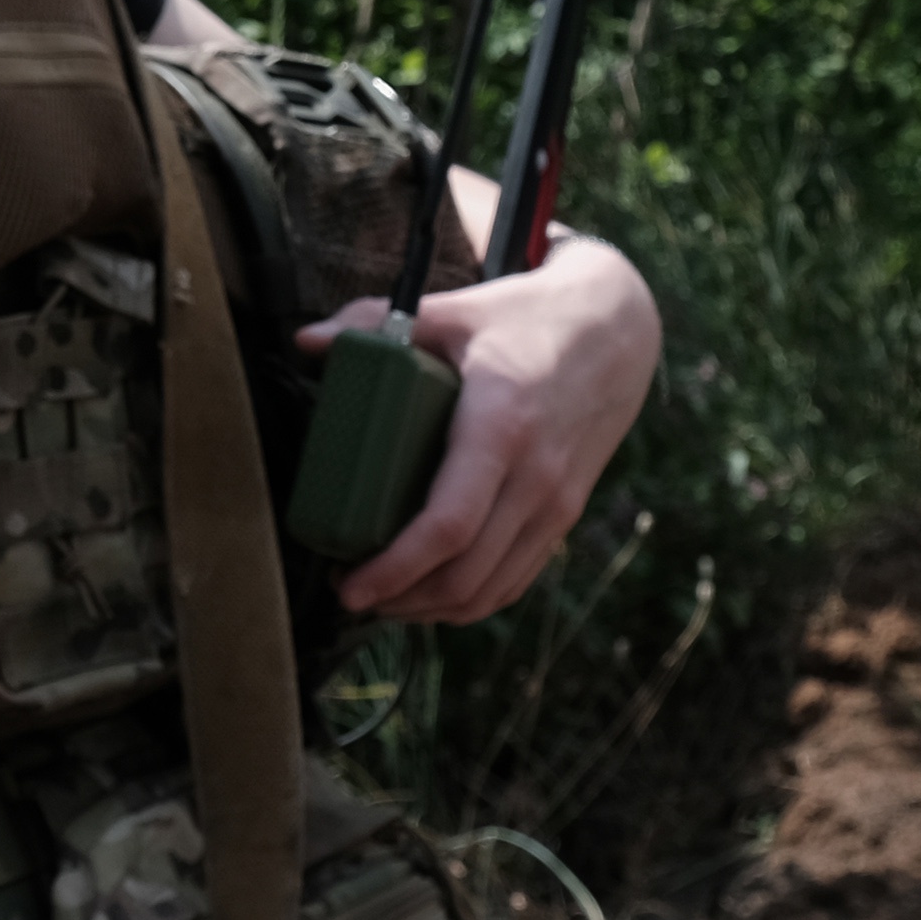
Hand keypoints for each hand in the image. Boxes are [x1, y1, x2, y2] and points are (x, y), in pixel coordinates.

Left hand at [305, 235, 660, 623]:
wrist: (615, 333)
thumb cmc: (523, 321)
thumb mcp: (453, 311)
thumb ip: (375, 323)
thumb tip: (305, 341)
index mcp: (501, 426)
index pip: (448, 523)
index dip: (395, 567)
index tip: (348, 584)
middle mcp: (536, 477)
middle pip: (466, 572)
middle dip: (401, 598)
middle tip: (346, 591)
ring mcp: (556, 504)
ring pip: (490, 588)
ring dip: (430, 608)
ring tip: (379, 599)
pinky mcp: (564, 516)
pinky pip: (515, 579)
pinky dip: (470, 601)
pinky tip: (428, 596)